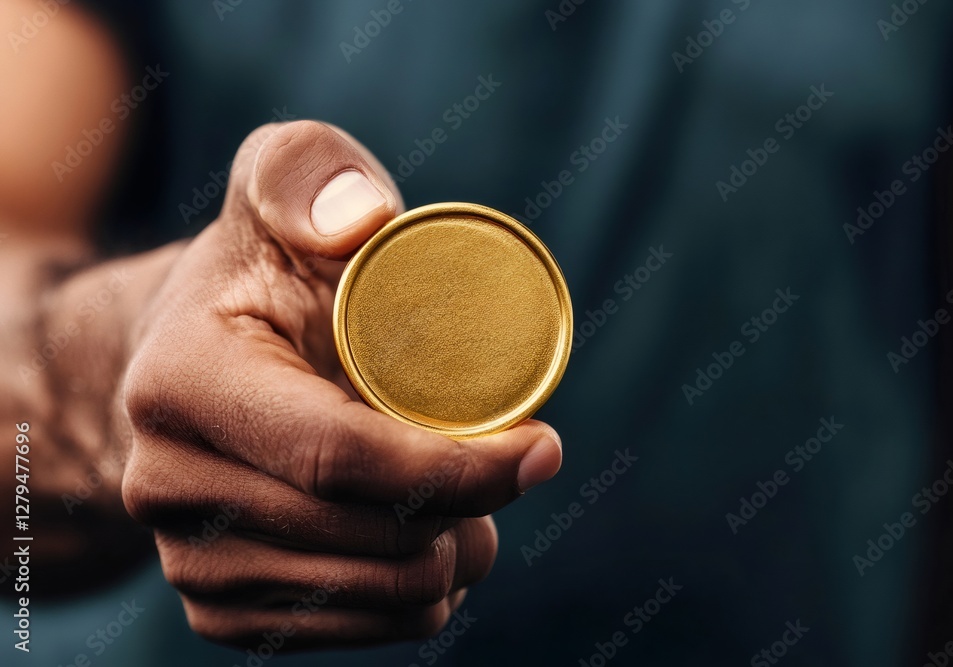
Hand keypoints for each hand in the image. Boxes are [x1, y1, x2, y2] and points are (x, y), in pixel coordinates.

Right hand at [118, 121, 562, 648]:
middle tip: (515, 465)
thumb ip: (303, 172)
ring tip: (469, 501)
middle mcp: (166, 485)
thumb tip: (362, 218)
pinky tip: (421, 543)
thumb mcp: (274, 189)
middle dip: (470, 511)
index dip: (457, 466)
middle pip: (368, 538)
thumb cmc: (257, 275)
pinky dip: (413, 601)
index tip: (542, 449)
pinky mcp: (218, 607)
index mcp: (183, 384)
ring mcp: (189, 558)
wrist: (183, 364)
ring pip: (371, 599)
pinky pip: (348, 636)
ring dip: (451, 557)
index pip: (337, 456)